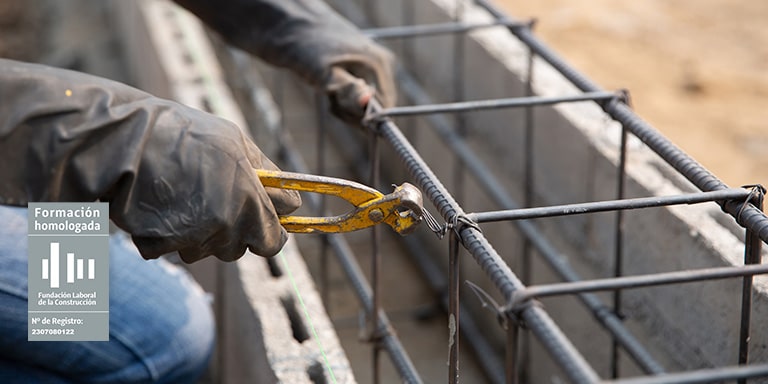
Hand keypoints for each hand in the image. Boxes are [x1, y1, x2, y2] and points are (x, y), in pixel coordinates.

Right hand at [125, 105, 301, 261]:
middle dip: (235, 230)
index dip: (271, 227)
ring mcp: (194, 239)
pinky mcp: (162, 246)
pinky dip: (165, 230)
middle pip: (242, 248)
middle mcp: (227, 227)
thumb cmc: (186, 134)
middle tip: (217, 201)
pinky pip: (172, 247)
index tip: (263, 218)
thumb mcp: (236, 142)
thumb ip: (264, 175)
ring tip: (183, 195)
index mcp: (252, 204)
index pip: (275, 239)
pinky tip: (159, 203)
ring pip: (207, 250)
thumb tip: (285, 197)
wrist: (128, 138)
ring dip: (200, 232)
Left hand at [174, 0, 396, 122]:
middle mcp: (378, 63)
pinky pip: (354, 93)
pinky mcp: (354, 64)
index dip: (362, 117)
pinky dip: (340, 97)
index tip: (337, 109)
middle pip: (376, 106)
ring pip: (363, 101)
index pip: (384, 109)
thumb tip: (368, 104)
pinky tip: (325, 85)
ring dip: (345, 106)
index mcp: (379, 64)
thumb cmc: (301, 46)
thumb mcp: (323, 73)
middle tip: (329, 100)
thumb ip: (347, 91)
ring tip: (325, 91)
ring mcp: (367, 63)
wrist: (284, 22)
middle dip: (353, 112)